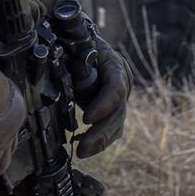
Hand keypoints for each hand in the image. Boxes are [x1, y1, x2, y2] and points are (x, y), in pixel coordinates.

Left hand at [73, 37, 129, 157]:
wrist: (82, 43)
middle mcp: (123, 83)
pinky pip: (111, 129)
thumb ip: (78, 65)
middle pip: (118, 111)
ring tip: (82, 152)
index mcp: (115, 65)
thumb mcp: (76, 49)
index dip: (104, 105)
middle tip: (82, 146)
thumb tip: (72, 76)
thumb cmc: (77, 44)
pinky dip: (99, 141)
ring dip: (100, 141)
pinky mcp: (114, 109)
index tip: (86, 118)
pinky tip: (85, 149)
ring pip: (117, 124)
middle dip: (100, 132)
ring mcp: (121, 98)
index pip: (116, 88)